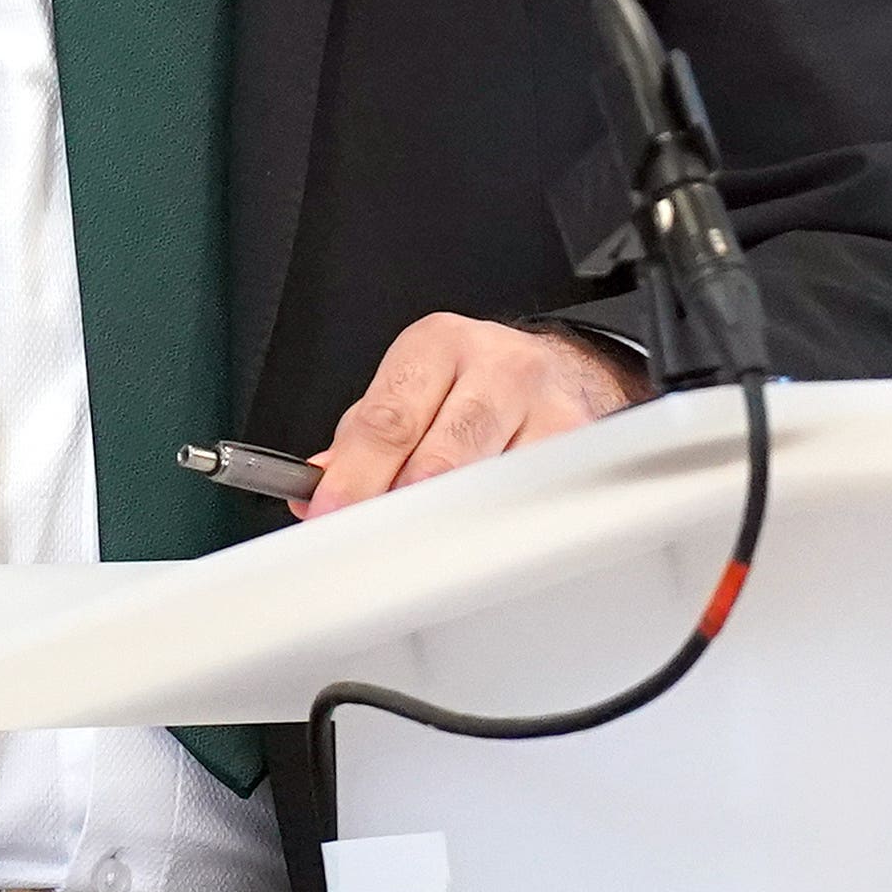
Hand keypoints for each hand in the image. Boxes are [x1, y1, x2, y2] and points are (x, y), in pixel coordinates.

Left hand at [297, 314, 649, 516]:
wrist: (563, 370)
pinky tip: (477, 537)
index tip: (331, 514)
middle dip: (397, 505)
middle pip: (438, 456)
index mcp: (438, 345)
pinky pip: (529, 499)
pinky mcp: (579, 443)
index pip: (388, 418)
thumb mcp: (414, 389)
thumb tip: (313, 488)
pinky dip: (497, 525)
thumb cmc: (475, 383)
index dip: (354, 476)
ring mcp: (545, 404)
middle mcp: (496, 365)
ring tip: (421, 546)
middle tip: (370, 542)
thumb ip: (360, 438)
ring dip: (448, 522)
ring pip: (487, 484)